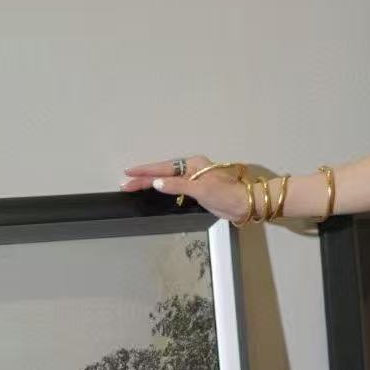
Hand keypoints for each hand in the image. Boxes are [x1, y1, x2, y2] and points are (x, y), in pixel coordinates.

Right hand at [120, 155, 250, 221]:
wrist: (244, 204)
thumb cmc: (226, 194)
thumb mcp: (201, 189)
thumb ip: (177, 186)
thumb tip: (156, 182)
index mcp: (193, 165)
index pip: (164, 168)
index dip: (145, 171)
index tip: (129, 173)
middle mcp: (191, 169)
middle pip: (163, 173)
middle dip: (144, 178)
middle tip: (125, 184)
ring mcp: (193, 179)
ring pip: (167, 180)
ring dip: (151, 183)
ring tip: (133, 186)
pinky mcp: (196, 190)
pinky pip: (174, 187)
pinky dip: (162, 188)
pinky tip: (154, 190)